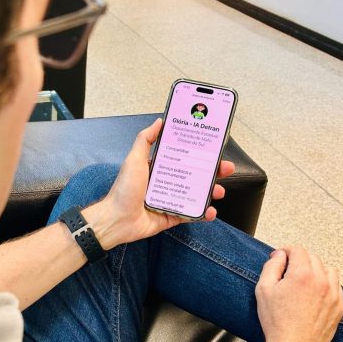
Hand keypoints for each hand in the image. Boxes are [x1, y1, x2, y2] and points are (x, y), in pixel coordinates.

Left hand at [84, 118, 234, 248]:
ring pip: (196, 194)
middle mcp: (166, 182)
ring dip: (210, 191)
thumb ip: (145, 139)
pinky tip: (210, 211)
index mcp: (158, 167)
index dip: (199, 152)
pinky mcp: (172, 216)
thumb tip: (159, 121)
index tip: (213, 147)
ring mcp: (170, 200)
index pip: (184, 156)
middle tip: (225, 169)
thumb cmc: (124, 190)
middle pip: (194, 174)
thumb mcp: (134, 159)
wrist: (117, 220)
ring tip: (218, 191)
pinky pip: (191, 214)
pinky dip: (203, 213)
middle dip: (212, 172)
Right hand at [255, 246, 342, 341]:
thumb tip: (280, 255)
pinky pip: (336, 286)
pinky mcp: (339, 306)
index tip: (280, 257)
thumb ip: (272, 266)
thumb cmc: (276, 321)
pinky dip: (326, 284)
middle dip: (300, 260)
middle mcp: (322, 280)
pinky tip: (314, 293)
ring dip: (316, 270)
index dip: (286, 251)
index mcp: (303, 274)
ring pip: (328, 269)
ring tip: (304, 280)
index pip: (298, 250)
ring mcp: (334, 294)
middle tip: (288, 271)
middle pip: (313, 258)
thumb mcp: (264, 289)